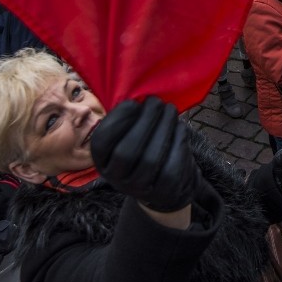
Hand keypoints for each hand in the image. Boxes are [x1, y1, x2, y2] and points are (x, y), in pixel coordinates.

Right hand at [91, 96, 198, 211]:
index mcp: (102, 162)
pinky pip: (171, 164)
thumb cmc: (143, 149)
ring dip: (163, 127)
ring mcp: (141, 189)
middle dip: (144, 121)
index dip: (117, 120)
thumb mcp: (126, 138)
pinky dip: (177, 140)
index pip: (102, 142)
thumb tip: (136, 92)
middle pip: (127, 151)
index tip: (133, 102)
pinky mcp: (165, 190)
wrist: (165, 188)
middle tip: (156, 101)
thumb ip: (126, 120)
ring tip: (169, 109)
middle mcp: (117, 179)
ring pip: (151, 158)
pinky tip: (179, 126)